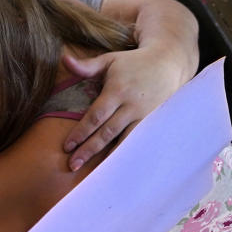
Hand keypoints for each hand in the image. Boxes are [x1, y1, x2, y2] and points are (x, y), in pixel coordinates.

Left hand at [61, 49, 186, 169]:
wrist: (168, 63)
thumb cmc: (132, 62)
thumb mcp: (109, 60)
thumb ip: (86, 66)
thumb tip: (63, 58)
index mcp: (117, 90)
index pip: (96, 116)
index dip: (81, 132)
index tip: (67, 146)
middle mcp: (131, 105)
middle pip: (107, 132)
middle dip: (89, 149)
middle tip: (72, 165)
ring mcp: (145, 116)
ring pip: (124, 140)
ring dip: (107, 157)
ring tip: (93, 173)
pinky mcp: (154, 122)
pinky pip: (138, 142)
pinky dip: (127, 155)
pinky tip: (116, 168)